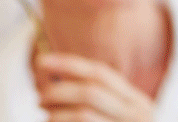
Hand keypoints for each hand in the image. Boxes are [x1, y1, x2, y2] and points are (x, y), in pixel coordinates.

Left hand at [34, 52, 154, 121]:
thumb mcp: (124, 117)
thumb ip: (101, 100)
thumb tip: (58, 79)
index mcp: (137, 102)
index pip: (100, 74)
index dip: (69, 64)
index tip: (41, 61)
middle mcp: (136, 116)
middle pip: (89, 92)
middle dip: (57, 92)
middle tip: (40, 98)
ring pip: (83, 114)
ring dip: (56, 114)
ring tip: (46, 116)